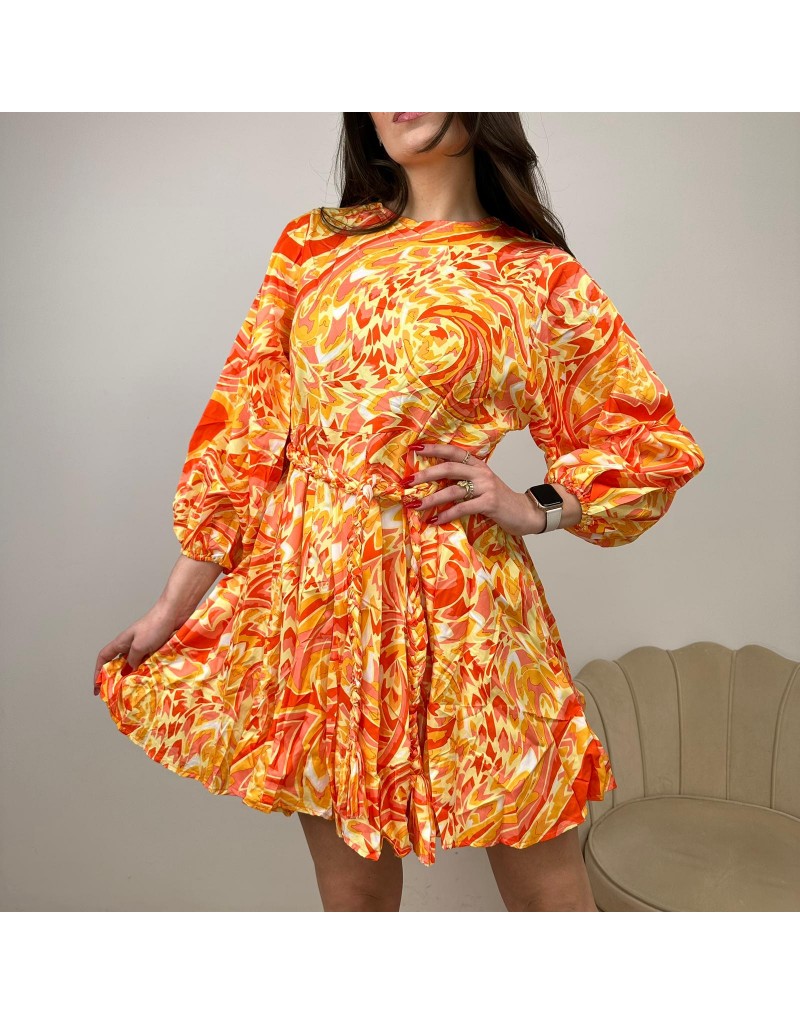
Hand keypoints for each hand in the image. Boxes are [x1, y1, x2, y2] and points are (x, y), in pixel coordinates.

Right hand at [93, 602, 186, 695]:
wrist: (174, 614)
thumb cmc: (154, 625)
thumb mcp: (139, 646)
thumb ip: (132, 659)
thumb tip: (128, 671)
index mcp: (121, 642)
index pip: (103, 657)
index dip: (98, 671)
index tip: (97, 686)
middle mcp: (130, 645)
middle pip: (117, 664)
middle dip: (115, 678)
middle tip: (116, 693)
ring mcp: (143, 647)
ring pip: (133, 665)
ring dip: (132, 676)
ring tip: (133, 690)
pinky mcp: (154, 648)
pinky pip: (146, 663)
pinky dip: (145, 671)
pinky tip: (149, 679)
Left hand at [402, 442, 545, 536]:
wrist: (525, 512)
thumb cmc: (499, 500)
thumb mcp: (481, 485)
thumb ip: (462, 480)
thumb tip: (433, 482)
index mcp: (477, 464)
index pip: (453, 452)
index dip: (433, 449)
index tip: (414, 448)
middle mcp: (481, 472)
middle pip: (448, 468)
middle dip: (425, 475)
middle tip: (407, 481)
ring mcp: (486, 487)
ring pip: (452, 489)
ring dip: (431, 499)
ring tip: (414, 505)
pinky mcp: (489, 503)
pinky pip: (462, 508)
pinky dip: (446, 515)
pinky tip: (435, 520)